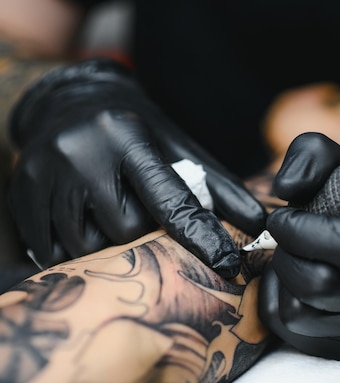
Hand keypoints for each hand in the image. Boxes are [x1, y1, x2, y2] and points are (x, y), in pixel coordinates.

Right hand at [8, 58, 265, 275]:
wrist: (69, 102)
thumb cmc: (136, 131)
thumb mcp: (178, 146)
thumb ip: (218, 185)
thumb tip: (259, 223)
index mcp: (129, 138)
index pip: (171, 199)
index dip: (202, 237)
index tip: (228, 265)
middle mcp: (84, 154)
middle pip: (126, 229)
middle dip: (143, 235)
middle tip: (144, 220)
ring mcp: (46, 173)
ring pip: (87, 244)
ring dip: (109, 245)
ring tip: (112, 218)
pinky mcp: (21, 192)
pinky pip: (51, 248)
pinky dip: (74, 250)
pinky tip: (85, 226)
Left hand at [258, 133, 339, 358]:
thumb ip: (313, 156)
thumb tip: (285, 187)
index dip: (305, 231)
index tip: (283, 216)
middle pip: (321, 285)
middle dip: (288, 254)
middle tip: (286, 236)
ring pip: (301, 312)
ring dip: (282, 277)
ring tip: (292, 255)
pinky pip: (293, 332)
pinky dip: (278, 301)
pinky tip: (291, 279)